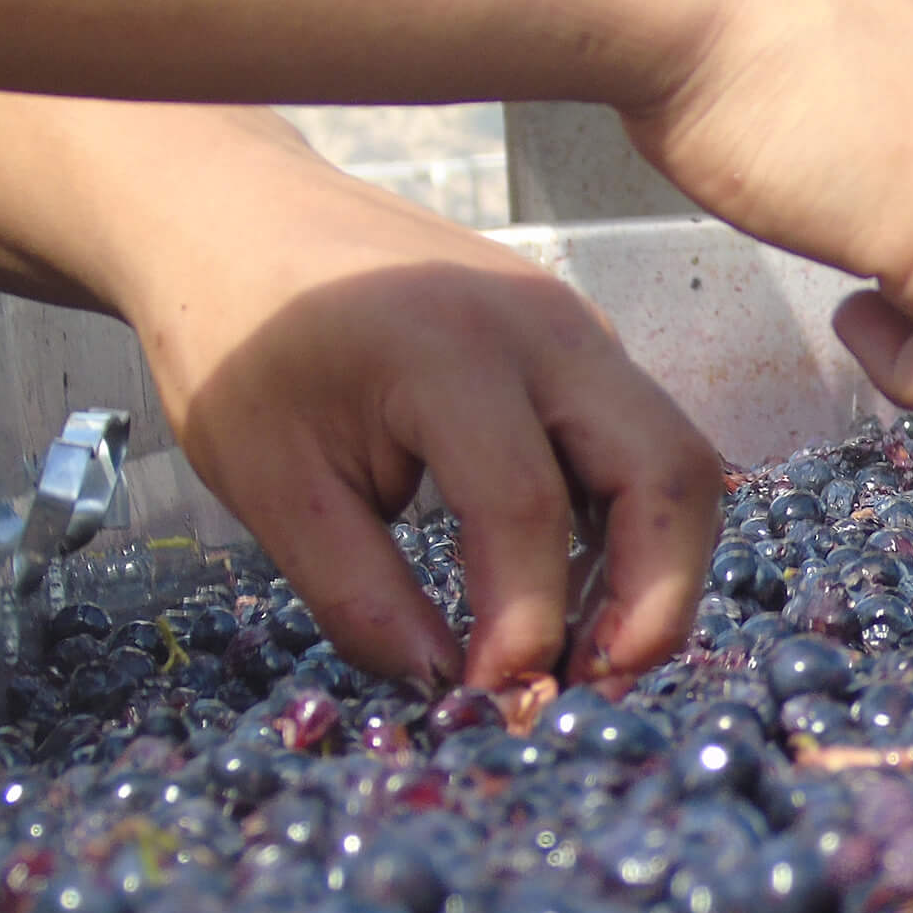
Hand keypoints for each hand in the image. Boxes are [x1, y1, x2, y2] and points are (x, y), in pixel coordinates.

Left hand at [0, 101, 722, 689]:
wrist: (233, 215)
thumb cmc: (236, 342)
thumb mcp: (270, 486)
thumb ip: (363, 597)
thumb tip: (449, 690)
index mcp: (445, 350)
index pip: (527, 508)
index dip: (525, 624)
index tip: (493, 697)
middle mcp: (543, 328)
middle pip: (665, 473)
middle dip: (656, 599)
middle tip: (599, 686)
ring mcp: (579, 327)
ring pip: (679, 459)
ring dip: (661, 568)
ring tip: (596, 652)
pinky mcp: (586, 343)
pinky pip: (646, 442)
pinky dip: (635, 528)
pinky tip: (579, 589)